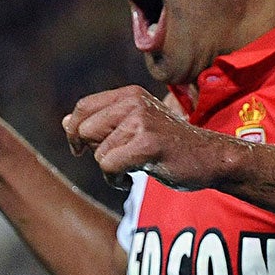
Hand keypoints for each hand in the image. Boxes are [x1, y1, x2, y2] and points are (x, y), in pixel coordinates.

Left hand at [62, 86, 230, 188]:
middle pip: (85, 131)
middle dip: (95, 152)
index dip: (74, 132)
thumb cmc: (170, 146)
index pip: (83, 108)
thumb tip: (65, 123)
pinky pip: (109, 166)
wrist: (209, 158)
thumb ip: (103, 123)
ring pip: (98, 153)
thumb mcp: (135, 128)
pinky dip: (116, 180)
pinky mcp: (147, 142)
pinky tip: (132, 179)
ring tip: (131, 170)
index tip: (80, 149)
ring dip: (110, 170)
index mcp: (129, 94)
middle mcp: (134, 102)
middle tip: (118, 160)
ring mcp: (141, 121)